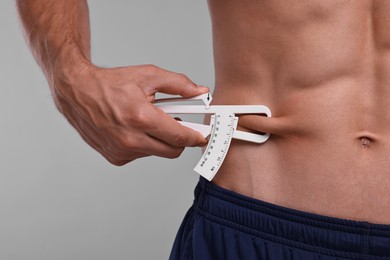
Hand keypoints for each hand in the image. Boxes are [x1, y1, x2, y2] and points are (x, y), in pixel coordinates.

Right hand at [52, 63, 208, 164]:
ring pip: (156, 152)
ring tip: (148, 120)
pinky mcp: (115, 158)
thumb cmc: (110, 83)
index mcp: (141, 118)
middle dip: (179, 139)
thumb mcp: (148, 76)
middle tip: (177, 125)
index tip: (203, 136)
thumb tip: (200, 91)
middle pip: (172, 151)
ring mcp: (122, 151)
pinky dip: (144, 143)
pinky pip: (141, 154)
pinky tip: (134, 128)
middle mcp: (131, 139)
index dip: (196, 137)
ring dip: (159, 139)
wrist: (77, 91)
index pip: (180, 137)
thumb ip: (179, 84)